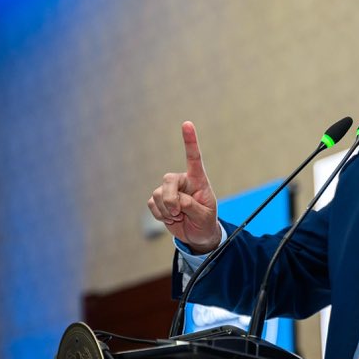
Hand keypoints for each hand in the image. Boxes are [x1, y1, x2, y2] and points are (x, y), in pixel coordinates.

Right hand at [147, 121, 222, 253]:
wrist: (197, 234)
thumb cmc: (205, 222)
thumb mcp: (205, 216)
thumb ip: (192, 206)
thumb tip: (176, 201)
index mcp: (198, 180)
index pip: (194, 158)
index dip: (190, 141)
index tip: (187, 124)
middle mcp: (183, 181)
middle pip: (168, 180)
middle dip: (170, 198)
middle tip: (178, 213)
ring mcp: (170, 190)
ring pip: (158, 194)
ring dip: (167, 210)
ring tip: (179, 217)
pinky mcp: (159, 200)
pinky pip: (152, 204)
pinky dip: (160, 215)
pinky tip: (171, 218)